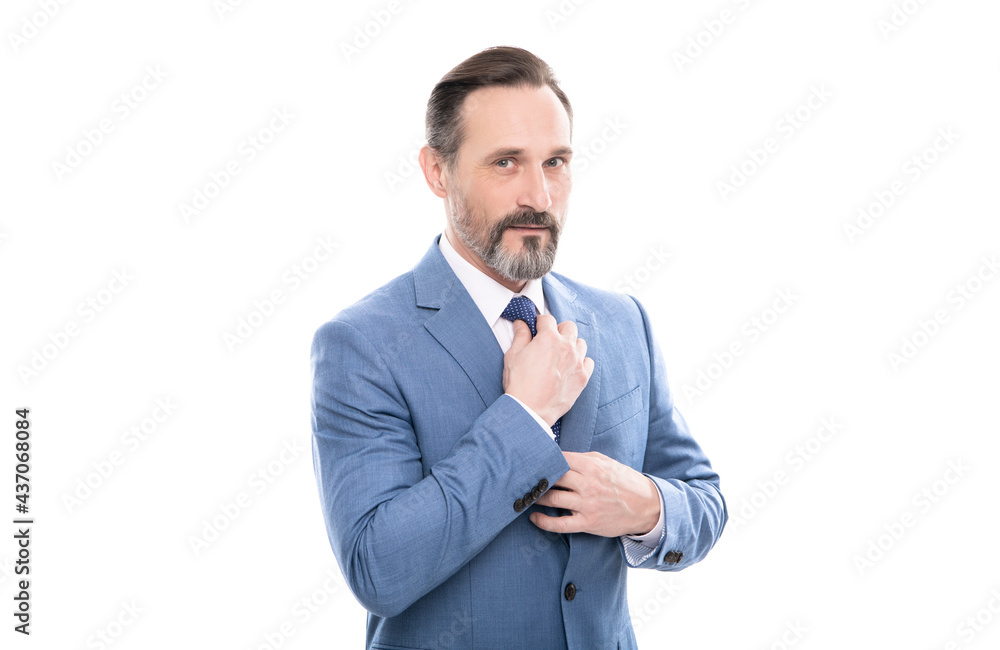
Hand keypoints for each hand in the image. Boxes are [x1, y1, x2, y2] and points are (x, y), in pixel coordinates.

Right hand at [502, 315, 593, 425]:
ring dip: (571, 345)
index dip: (540, 322)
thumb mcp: (513, 355)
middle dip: (558, 330)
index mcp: (549, 338)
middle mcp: (566, 347)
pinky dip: (581, 361)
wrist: (529, 410)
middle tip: (549, 340)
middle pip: (569, 326)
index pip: (548, 319)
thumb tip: (521, 324)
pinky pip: (588, 361)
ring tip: (561, 354)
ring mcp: (577, 362)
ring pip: (581, 343)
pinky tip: (570, 367)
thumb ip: (520, 336)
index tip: (537, 328)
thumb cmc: (519, 384)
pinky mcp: (583, 377)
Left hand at [530, 451, 660, 537]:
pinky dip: (544, 522)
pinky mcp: (588, 522)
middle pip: (553, 478)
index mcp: (591, 466)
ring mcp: (587, 504)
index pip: (559, 459)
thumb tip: (558, 455)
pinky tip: (534, 518)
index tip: (530, 461)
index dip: (543, 460)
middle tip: (522, 479)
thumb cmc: (624, 481)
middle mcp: (588, 484)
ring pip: (553, 499)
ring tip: (527, 496)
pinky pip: (560, 524)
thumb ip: (583, 458)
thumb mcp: (606, 462)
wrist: (646, 506)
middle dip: (537, 478)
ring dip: (537, 498)